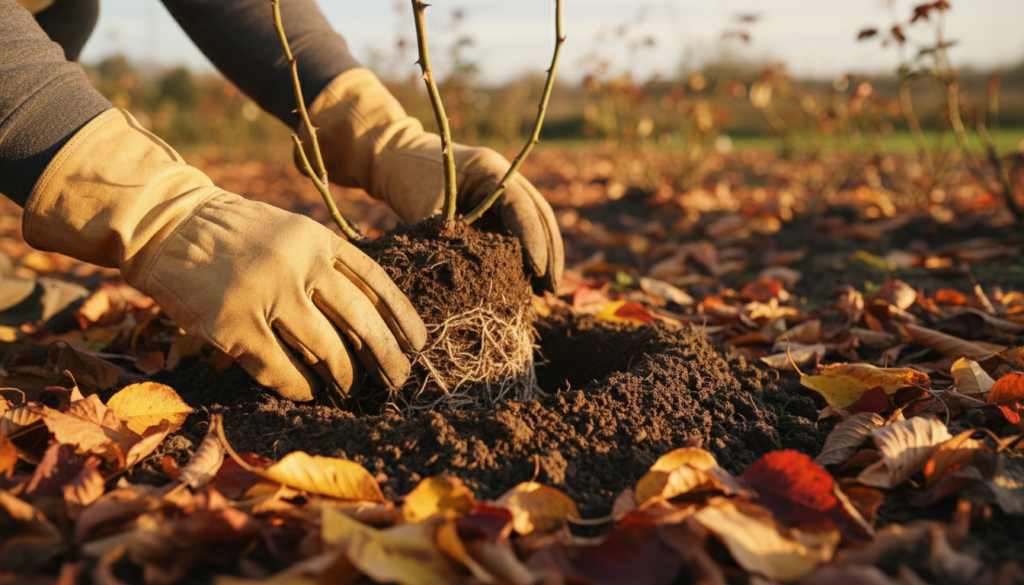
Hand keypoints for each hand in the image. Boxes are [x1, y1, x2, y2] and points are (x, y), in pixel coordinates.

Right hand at [139, 194, 426, 401]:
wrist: (169, 223)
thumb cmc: (237, 234)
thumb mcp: (292, 232)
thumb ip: (328, 264)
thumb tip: (373, 319)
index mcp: (318, 239)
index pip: (376, 283)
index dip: (402, 318)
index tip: (419, 345)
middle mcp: (298, 264)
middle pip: (360, 320)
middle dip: (386, 356)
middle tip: (399, 379)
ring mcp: (265, 294)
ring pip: (324, 349)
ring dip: (343, 375)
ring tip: (350, 387)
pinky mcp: (232, 324)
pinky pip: (278, 368)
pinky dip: (298, 386)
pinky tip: (307, 392)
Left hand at [373, 137, 564, 292]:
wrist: (395, 158)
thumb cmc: (407, 180)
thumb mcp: (423, 210)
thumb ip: (445, 239)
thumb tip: (466, 279)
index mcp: (488, 168)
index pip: (521, 205)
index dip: (532, 239)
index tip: (538, 270)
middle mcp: (503, 176)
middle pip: (539, 213)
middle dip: (548, 252)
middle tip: (551, 288)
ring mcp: (503, 188)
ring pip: (535, 221)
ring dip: (544, 253)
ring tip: (546, 290)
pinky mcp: (496, 204)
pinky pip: (519, 227)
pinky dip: (526, 251)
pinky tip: (529, 278)